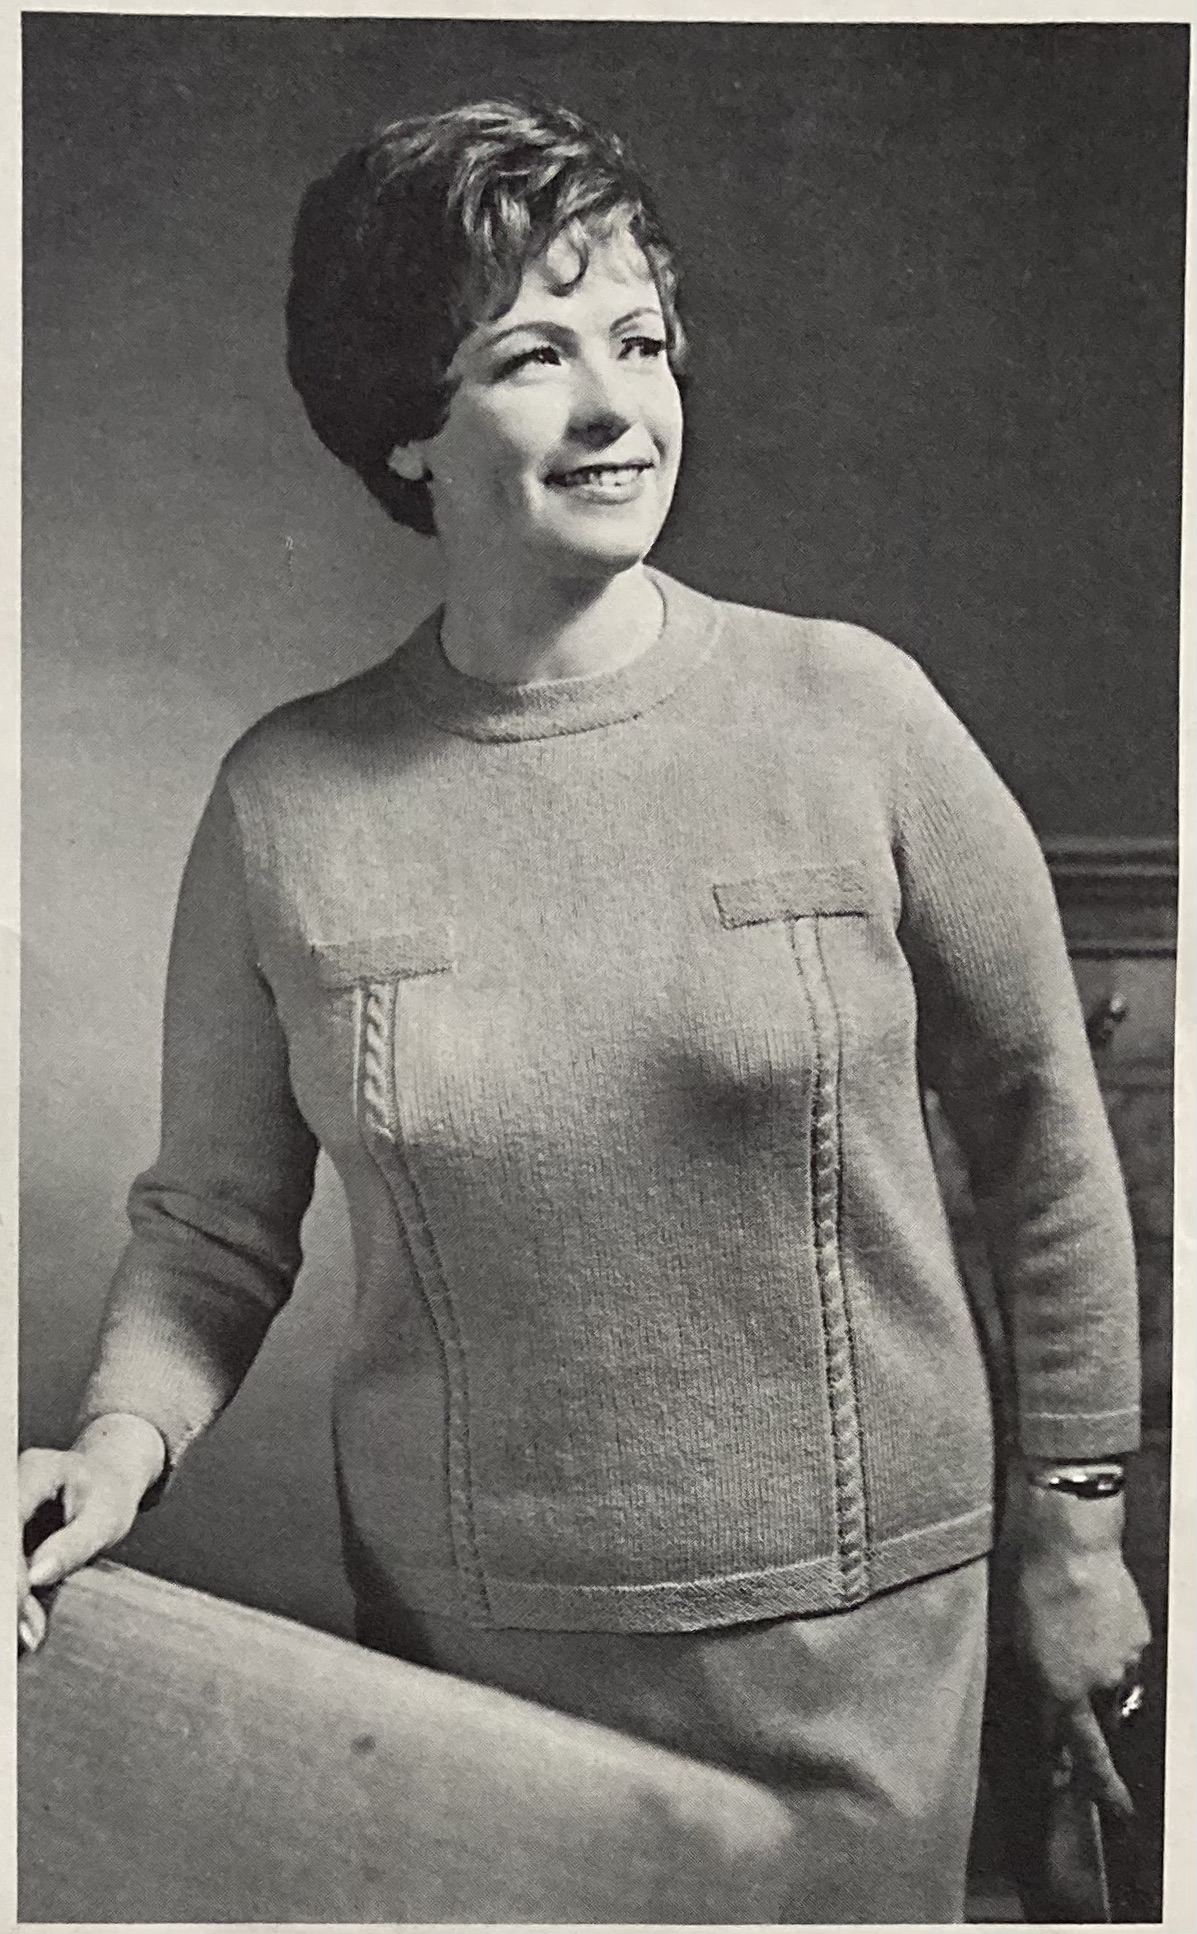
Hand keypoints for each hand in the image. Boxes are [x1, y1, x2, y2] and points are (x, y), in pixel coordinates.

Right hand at [18, 1414, 166, 1652]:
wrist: (105, 1483)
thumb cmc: (109, 1497)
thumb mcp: (105, 1520)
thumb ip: (73, 1546)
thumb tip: (35, 1577)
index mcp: (35, 1471)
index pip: (9, 1522)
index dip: (9, 1568)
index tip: (17, 1605)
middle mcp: (10, 1487)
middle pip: (0, 1544)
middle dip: (8, 1590)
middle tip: (23, 1634)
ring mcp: (6, 1512)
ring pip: (1, 1557)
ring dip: (10, 1599)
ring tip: (28, 1634)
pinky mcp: (7, 1534)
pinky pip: (6, 1565)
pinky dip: (13, 1597)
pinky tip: (24, 1625)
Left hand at [1012, 1476, 1150, 1820]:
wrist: (1071, 1541)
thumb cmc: (1031, 1583)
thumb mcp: (1016, 1638)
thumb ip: (1034, 1679)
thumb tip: (1045, 1702)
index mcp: (1054, 1688)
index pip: (1063, 1749)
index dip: (1065, 1774)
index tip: (1072, 1796)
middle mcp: (1091, 1686)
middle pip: (1096, 1730)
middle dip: (1099, 1755)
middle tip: (1113, 1786)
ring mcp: (1120, 1665)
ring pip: (1114, 1691)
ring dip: (1100, 1680)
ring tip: (1080, 1636)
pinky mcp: (1140, 1641)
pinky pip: (1127, 1658)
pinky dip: (1114, 1648)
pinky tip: (1098, 1619)